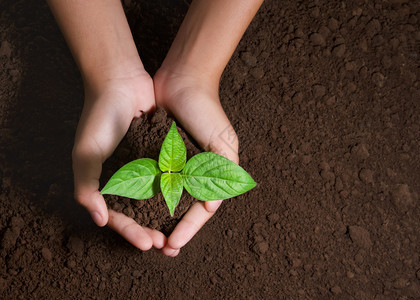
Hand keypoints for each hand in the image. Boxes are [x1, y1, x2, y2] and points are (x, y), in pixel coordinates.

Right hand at [72, 71, 165, 250]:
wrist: (121, 83)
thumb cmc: (98, 118)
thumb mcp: (86, 154)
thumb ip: (87, 187)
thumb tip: (99, 220)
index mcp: (105, 182)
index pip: (117, 216)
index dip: (131, 232)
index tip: (147, 244)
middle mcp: (126, 178)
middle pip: (139, 213)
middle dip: (151, 230)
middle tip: (165, 246)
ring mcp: (144, 167)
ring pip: (157, 199)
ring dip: (166, 217)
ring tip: (178, 232)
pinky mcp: (161, 154)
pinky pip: (170, 178)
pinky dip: (177, 192)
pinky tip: (189, 204)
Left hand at [154, 68, 238, 256]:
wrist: (182, 80)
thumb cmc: (207, 110)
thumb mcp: (223, 141)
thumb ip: (223, 172)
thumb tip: (212, 207)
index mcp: (210, 173)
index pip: (200, 210)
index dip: (188, 229)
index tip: (174, 244)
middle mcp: (191, 173)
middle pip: (182, 210)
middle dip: (172, 231)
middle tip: (160, 250)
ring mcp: (173, 166)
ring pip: (164, 201)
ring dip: (156, 220)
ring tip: (146, 238)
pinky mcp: (155, 156)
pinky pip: (150, 181)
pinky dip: (144, 198)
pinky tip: (134, 212)